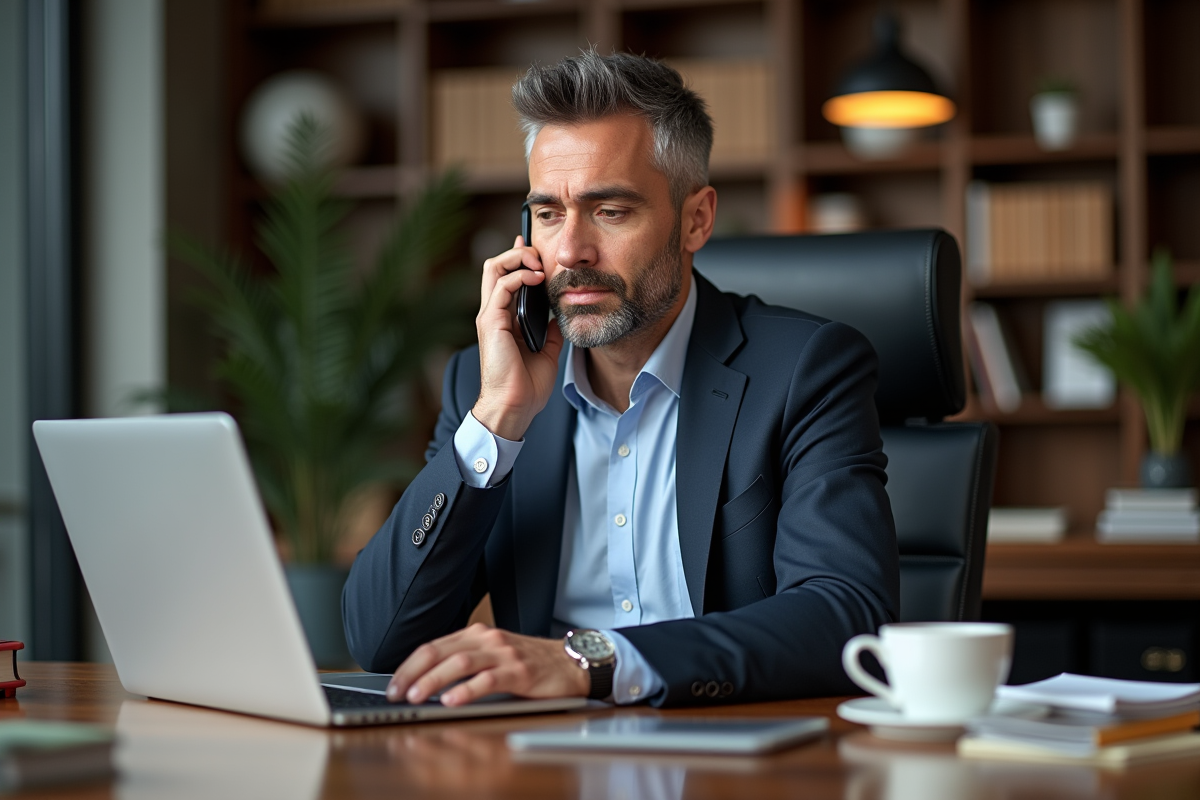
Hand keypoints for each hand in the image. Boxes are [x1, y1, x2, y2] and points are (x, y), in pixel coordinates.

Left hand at [386, 623, 588, 706]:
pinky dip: (466, 690)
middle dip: (413, 673)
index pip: (433, 646)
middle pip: (440, 652)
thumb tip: (427, 682)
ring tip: (417, 696)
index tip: (394, 685)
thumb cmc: (529, 663)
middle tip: (397, 693)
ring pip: (460, 663)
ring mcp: (503, 653)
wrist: (569, 662)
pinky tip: (452, 700)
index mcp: (476, 635)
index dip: (409, 665)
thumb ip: (465, 661)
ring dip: (433, 681)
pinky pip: (488, 679)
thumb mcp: (492, 655)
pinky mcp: (519, 671)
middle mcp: (487, 639)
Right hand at [472, 236, 564, 440]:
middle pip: (495, 266)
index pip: (505, 278)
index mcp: (504, 320)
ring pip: (494, 268)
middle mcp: (493, 313)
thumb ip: (551, 332)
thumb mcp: (548, 352)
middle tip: (539, 252)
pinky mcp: (491, 321)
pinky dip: (519, 275)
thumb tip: (560, 318)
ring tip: (538, 261)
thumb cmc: (527, 385)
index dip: (519, 259)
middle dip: (518, 251)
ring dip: (518, 257)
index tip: (536, 249)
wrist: (515, 406)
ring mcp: (489, 316)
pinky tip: (536, 277)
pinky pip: (502, 286)